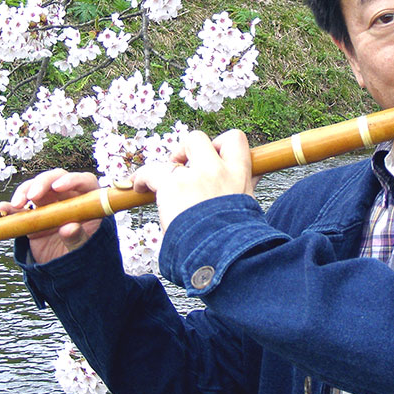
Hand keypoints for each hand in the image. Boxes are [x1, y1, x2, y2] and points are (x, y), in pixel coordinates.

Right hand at [0, 169, 100, 263]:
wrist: (63, 264)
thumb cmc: (79, 252)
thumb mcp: (81, 249)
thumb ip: (78, 238)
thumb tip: (70, 227)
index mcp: (86, 201)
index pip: (84, 181)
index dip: (72, 180)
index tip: (59, 187)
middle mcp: (67, 197)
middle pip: (55, 179)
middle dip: (42, 183)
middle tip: (32, 196)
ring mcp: (48, 203)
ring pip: (35, 187)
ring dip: (24, 191)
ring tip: (17, 205)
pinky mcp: (31, 213)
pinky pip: (17, 206)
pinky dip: (6, 207)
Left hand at [132, 129, 255, 233]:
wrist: (224, 255)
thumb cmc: (235, 240)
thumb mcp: (248, 208)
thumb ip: (246, 188)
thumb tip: (254, 176)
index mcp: (239, 176)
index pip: (236, 141)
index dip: (221, 144)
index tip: (213, 155)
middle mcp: (218, 171)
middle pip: (200, 138)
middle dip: (189, 148)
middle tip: (184, 165)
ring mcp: (196, 176)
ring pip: (177, 152)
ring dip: (169, 163)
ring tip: (162, 179)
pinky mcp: (174, 185)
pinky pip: (152, 171)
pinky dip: (143, 177)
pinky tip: (139, 186)